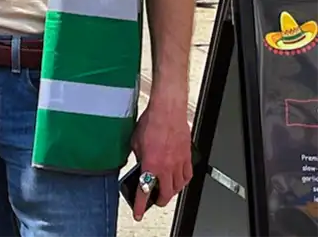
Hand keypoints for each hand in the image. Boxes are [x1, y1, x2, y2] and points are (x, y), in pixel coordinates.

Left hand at [129, 97, 192, 220]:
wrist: (167, 111)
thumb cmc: (151, 123)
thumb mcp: (135, 142)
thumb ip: (138, 157)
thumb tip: (139, 164)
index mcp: (151, 164)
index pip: (145, 191)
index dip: (140, 204)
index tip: (138, 212)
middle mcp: (166, 167)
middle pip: (166, 194)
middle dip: (159, 200)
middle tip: (154, 200)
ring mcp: (179, 163)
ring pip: (178, 186)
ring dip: (172, 191)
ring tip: (165, 190)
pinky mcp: (187, 157)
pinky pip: (188, 175)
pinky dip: (183, 181)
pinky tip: (179, 179)